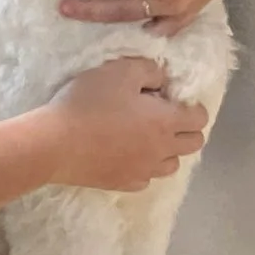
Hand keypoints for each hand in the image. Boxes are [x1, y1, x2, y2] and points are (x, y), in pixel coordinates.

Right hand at [41, 56, 209, 191]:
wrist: (55, 144)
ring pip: (172, 164)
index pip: (200, 118)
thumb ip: (150, 70)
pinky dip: (144, 166)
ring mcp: (143, 171)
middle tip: (161, 114)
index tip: (170, 97)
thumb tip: (163, 80)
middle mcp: (161, 150)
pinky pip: (146, 178)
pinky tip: (127, 154)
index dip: (191, 105)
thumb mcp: (121, 70)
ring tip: (145, 136)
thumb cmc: (89, 102)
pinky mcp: (123, 184)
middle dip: (186, 128)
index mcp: (165, 121)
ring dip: (167, 150)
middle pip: (193, 144)